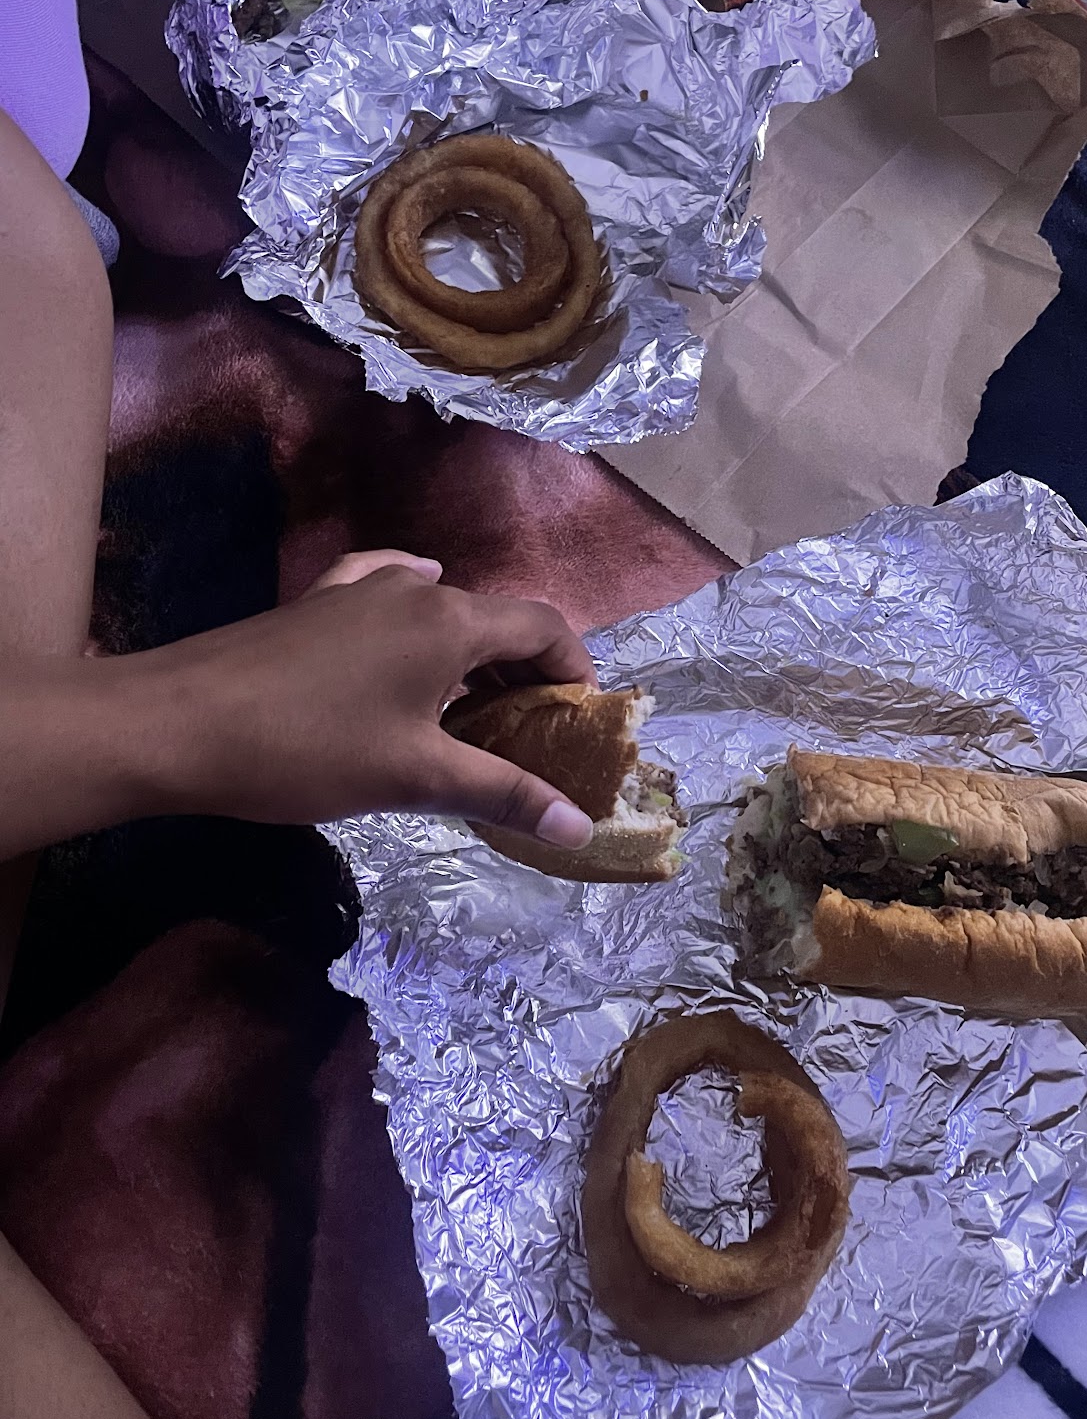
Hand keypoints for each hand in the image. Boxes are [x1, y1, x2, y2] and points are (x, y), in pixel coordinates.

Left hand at [119, 551, 596, 843]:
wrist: (175, 724)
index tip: (580, 727)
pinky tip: (410, 621)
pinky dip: (415, 615)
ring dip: (471, 657)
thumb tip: (579, 829)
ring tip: (472, 717)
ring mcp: (359, 590)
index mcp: (450, 621)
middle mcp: (413, 589)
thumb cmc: (305, 750)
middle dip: (525, 676)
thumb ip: (502, 794)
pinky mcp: (314, 604)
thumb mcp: (414, 779)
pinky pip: (386, 593)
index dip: (576, 672)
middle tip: (530, 742)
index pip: (544, 627)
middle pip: (497, 620)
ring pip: (442, 611)